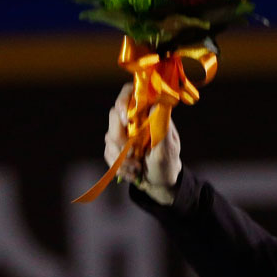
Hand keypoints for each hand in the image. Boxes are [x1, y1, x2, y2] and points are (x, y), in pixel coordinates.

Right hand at [105, 83, 182, 205]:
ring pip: (109, 136)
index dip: (123, 101)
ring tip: (138, 167)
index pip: (131, 94)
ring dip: (122, 156)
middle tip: (133, 154)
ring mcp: (122, 133)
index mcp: (148, 114)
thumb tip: (155, 105)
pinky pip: (107, 152)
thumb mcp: (168, 148)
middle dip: (121, 138)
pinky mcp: (115, 147)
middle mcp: (133, 120)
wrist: (160, 183)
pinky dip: (119, 166)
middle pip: (114, 115)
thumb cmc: (168, 163)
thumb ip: (161, 127)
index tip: (126, 121)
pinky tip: (132, 172)